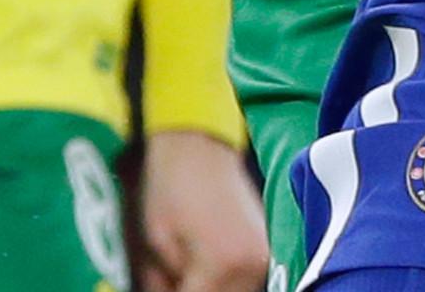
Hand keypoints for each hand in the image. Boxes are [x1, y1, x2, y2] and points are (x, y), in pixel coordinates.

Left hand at [135, 128, 269, 291]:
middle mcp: (253, 264)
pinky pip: (246, 280)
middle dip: (196, 290)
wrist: (199, 146)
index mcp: (223, 265)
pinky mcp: (265, 245)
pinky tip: (204, 270)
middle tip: (174, 279)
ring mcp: (264, 254)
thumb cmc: (172, 189)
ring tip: (186, 273)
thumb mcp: (159, 246)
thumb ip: (168, 285)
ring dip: (213, 288)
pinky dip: (226, 282)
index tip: (164, 287)